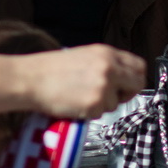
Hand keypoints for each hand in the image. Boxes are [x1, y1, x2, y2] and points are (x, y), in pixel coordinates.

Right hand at [0, 45, 146, 120]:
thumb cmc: (50, 70)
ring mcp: (103, 86)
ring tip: (80, 96)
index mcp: (106, 52)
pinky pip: (101, 114)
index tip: (127, 85)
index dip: (134, 78)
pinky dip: (89, 113)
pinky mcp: (94, 103)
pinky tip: (74, 103)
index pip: (139, 65)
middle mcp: (109, 67)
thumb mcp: (83, 56)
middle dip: (128, 93)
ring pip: (117, 103)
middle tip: (112, 97)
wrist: (28, 79)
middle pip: (137, 84)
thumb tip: (122, 77)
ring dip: (102, 105)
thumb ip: (106, 64)